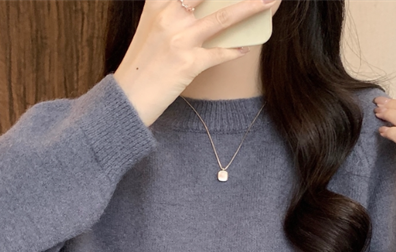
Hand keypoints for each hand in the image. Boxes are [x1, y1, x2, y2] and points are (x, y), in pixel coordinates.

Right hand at [113, 0, 268, 127]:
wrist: (128, 98)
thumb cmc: (141, 64)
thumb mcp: (151, 26)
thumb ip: (171, 11)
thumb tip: (197, 7)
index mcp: (158, 2)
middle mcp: (169, 16)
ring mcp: (179, 39)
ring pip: (223, 18)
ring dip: (250, 9)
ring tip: (267, 4)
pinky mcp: (188, 63)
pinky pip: (220, 53)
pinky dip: (235, 50)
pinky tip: (245, 47)